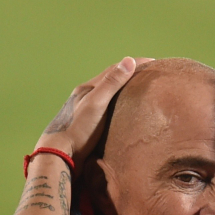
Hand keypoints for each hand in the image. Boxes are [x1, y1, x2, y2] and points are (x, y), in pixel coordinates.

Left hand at [35, 56, 152, 167]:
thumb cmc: (78, 129)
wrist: (60, 153)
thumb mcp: (97, 104)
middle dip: (130, 73)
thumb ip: (111, 83)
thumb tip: (129, 60)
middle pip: (111, 79)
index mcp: (88, 88)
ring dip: (124, 88)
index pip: (114, 70)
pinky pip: (108, 107)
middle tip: (150, 73)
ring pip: (109, 94)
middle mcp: (87, 96)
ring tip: (141, 89)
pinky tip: (125, 110)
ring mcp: (87, 110)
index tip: (154, 61)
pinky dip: (120, 103)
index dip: (135, 63)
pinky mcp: (89, 124)